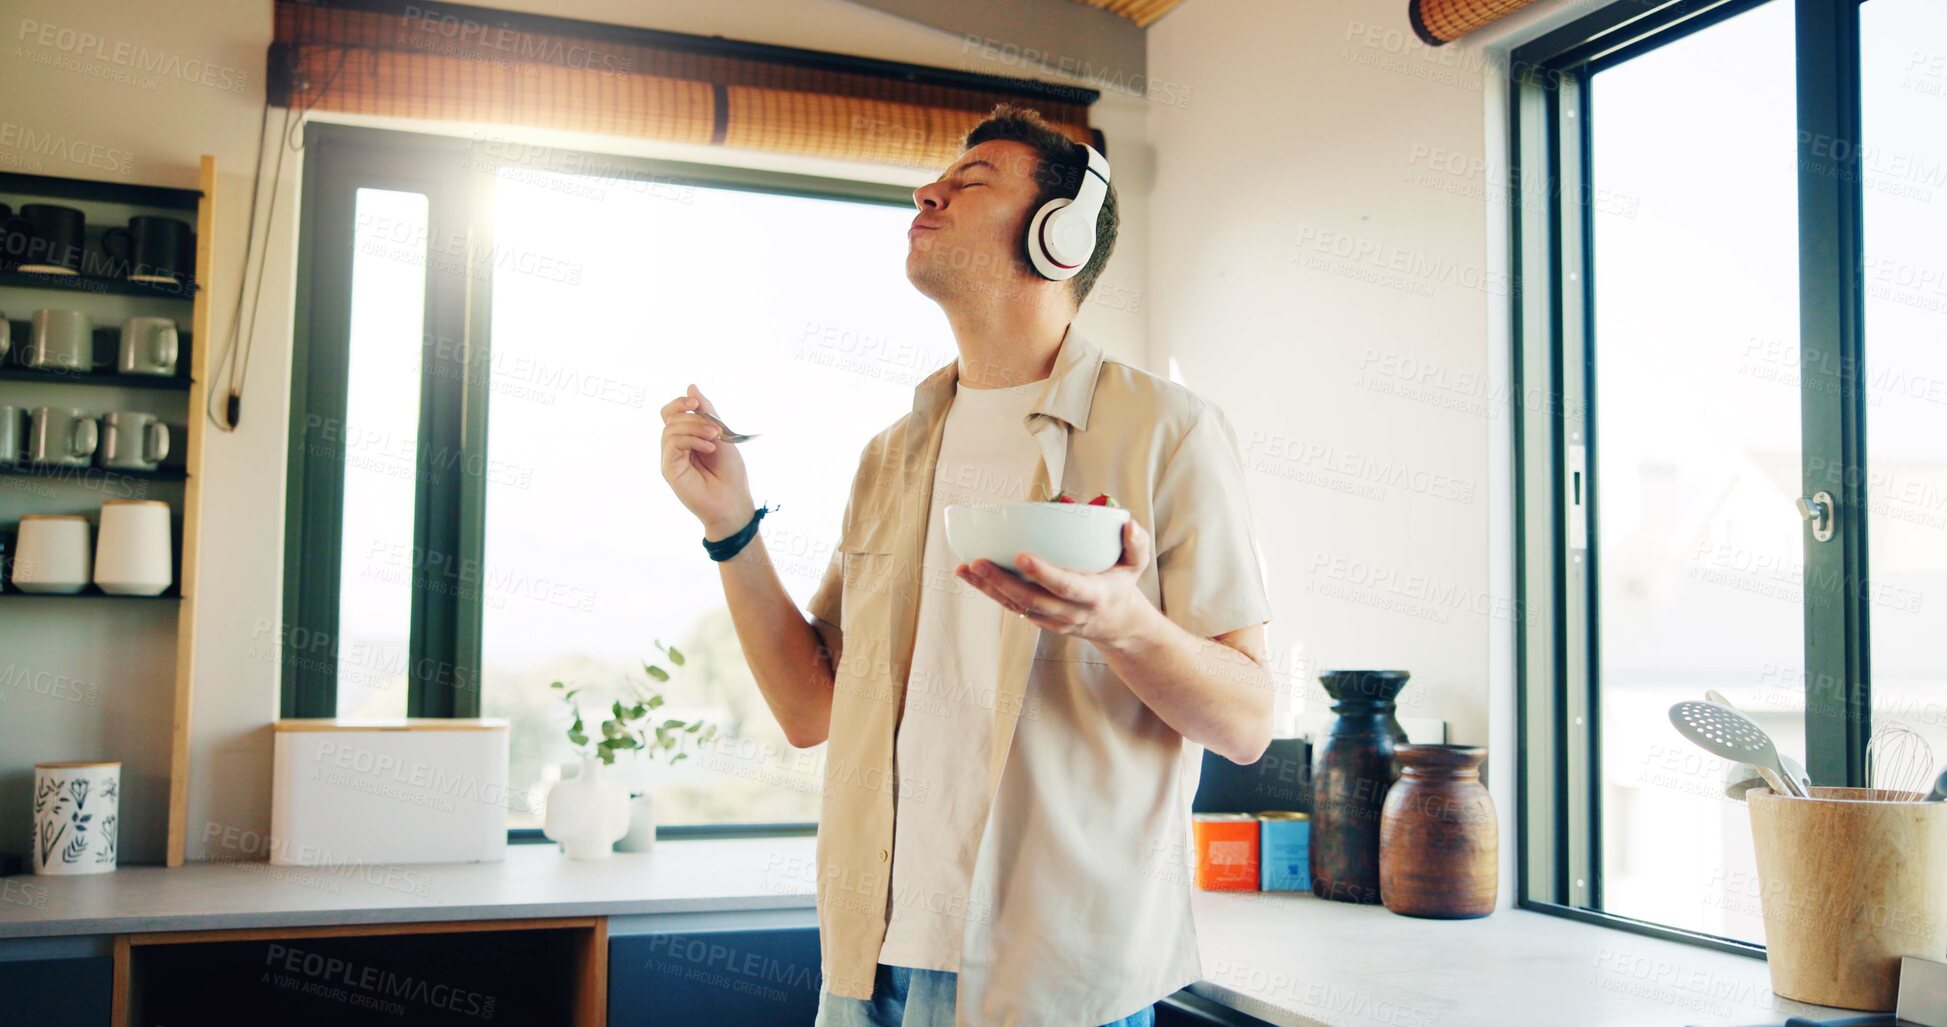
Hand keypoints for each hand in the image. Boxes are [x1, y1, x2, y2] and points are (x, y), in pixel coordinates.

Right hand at [659, 384, 753, 537]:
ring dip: (695, 427)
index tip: (696, 402)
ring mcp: (671, 458)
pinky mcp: (669, 469)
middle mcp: (675, 447)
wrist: (733, 501)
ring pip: (671, 429)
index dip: (680, 402)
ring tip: (715, 439)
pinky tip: (708, 448)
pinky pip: (672, 444)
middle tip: (716, 429)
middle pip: (669, 417)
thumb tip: (691, 386)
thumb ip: (706, 412)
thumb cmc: (730, 473)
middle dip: (694, 416)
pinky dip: (691, 440)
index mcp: (686, 437)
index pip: (671, 412)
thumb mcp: (721, 435)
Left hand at [955, 516, 1156, 647]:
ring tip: (965, 567)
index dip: (1044, 574)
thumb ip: (1137, 545)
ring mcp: (1051, 620)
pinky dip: (988, 591)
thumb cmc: (1121, 585)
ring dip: (988, 588)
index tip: (1021, 557)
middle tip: (978, 561)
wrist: (1116, 625)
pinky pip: (1011, 606)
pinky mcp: (1038, 620)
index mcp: (1093, 596)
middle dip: (1002, 582)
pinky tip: (968, 573)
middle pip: (1031, 600)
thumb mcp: (1136, 566)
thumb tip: (1128, 523)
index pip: (1066, 587)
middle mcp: (1069, 613)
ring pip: (1015, 606)